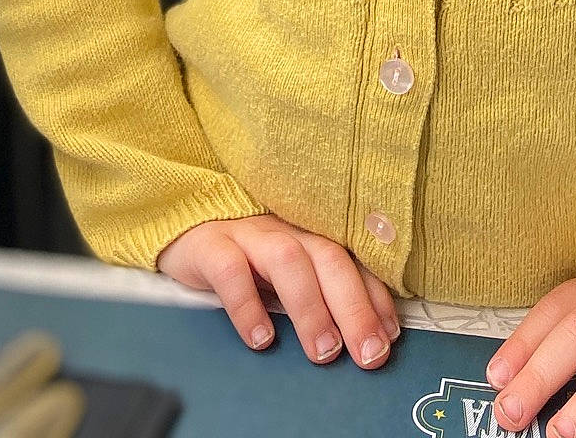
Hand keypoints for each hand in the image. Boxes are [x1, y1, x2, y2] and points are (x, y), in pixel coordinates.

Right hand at [156, 213, 400, 367]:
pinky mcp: (211, 245)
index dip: (376, 297)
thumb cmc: (246, 252)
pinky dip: (248, 306)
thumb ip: (318, 288)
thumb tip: (362, 332)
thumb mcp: (287, 267)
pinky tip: (261, 338)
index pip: (354, 261)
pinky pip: (231, 271)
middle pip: (330, 258)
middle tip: (369, 354)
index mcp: (310, 231)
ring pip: (288, 261)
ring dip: (310, 308)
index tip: (390, 336)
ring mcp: (250, 233)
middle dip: (355, 308)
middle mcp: (287, 227)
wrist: (185, 221)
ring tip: (323, 351)